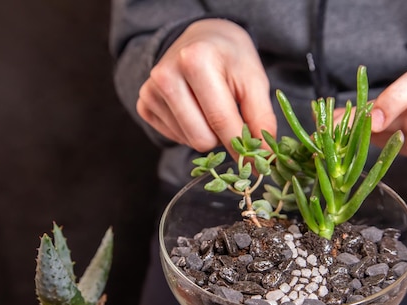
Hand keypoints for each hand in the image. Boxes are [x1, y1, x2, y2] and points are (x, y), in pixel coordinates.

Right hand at [137, 19, 275, 155]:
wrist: (202, 39)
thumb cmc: (231, 59)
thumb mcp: (254, 80)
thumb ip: (261, 118)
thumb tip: (263, 157)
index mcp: (195, 61)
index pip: (220, 121)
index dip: (242, 147)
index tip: (257, 163)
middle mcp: (165, 75)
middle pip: (201, 139)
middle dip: (222, 137)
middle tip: (230, 116)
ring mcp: (150, 91)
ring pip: (189, 142)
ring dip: (207, 133)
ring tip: (211, 107)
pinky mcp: (143, 105)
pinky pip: (174, 138)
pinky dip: (190, 131)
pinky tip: (194, 108)